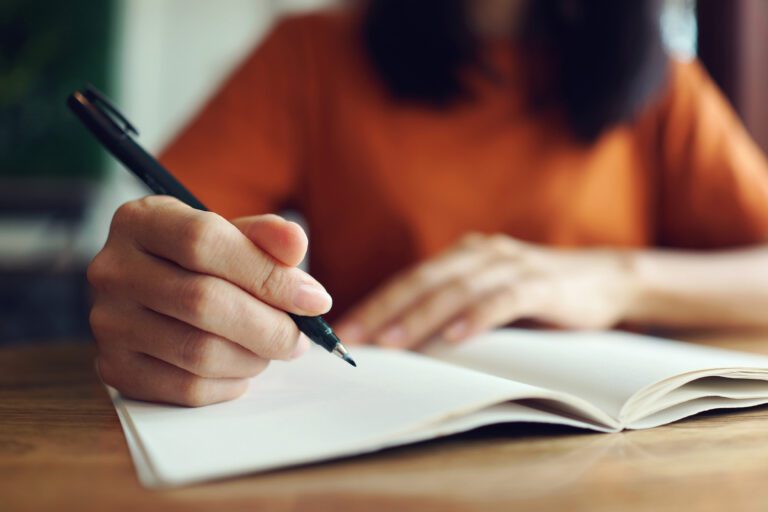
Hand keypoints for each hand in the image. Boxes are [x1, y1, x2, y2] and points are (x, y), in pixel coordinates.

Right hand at [88, 196, 331, 405]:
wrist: (155, 291)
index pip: (204, 242)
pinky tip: (243, 367)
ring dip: (253, 358)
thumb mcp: (231, 235)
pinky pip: (185, 388)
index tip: (314, 299)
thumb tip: (296, 243)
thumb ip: (266, 236)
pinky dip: (229, 384)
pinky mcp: (113, 368)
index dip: (267, 275)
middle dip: (269, 326)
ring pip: (198, 352)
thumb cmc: (202, 261)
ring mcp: (107, 322)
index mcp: (140, 221)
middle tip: (300, 338)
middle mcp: (112, 269)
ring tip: (271, 348)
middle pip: (203, 302)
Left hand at [335, 233, 636, 348]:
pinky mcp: (540, 283)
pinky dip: (477, 318)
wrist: (605, 279)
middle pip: (423, 281)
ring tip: (392, 343)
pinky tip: (455, 338)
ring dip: (421, 317)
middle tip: (354, 337)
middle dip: (384, 310)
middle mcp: (481, 253)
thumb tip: (408, 336)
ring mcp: (511, 265)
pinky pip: (502, 299)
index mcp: (464, 255)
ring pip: (456, 290)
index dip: (376, 303)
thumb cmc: (539, 292)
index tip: (346, 331)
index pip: (411, 279)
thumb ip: (456, 304)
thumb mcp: (490, 292)